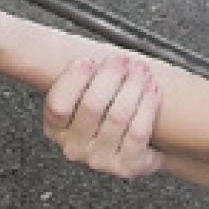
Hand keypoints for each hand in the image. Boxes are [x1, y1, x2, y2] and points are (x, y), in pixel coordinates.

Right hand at [43, 55, 163, 178]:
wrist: (137, 145)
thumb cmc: (105, 108)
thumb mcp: (82, 92)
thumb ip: (78, 73)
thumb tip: (68, 41)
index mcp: (56, 128)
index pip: (58, 105)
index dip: (74, 80)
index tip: (88, 60)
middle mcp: (73, 147)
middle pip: (92, 106)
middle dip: (110, 76)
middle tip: (122, 59)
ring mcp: (99, 160)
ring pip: (118, 116)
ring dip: (132, 87)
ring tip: (140, 70)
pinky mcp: (126, 167)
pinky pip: (138, 133)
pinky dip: (147, 108)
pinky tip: (152, 91)